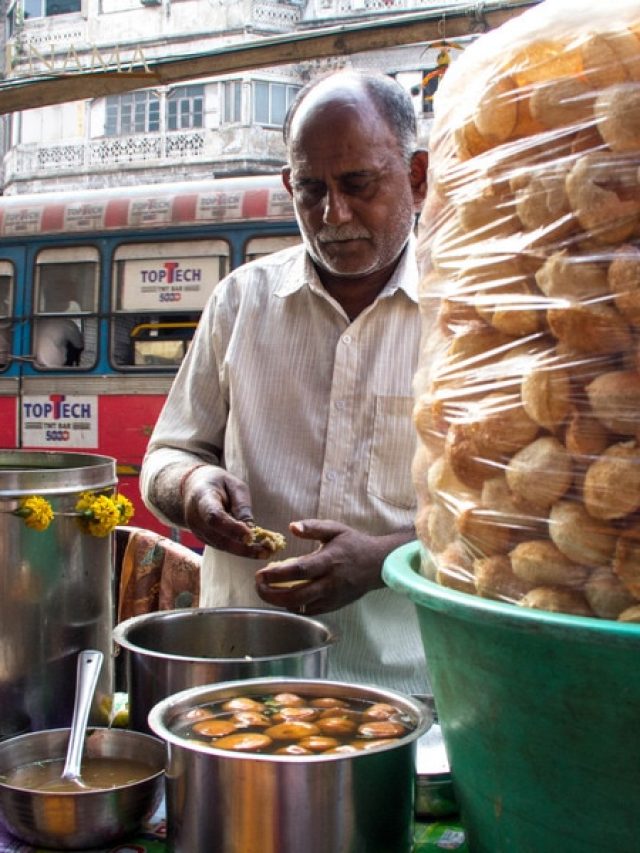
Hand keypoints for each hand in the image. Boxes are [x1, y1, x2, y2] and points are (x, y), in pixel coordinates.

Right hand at [182, 465, 271, 558]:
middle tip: (266, 550)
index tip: (251, 536)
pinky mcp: (201, 538)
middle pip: (218, 537)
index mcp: (203, 497)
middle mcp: (195, 517)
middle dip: (243, 547)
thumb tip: (250, 527)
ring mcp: (196, 530)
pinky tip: (253, 549)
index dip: (232, 529)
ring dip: (243, 551)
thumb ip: (241, 504)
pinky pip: (220, 546)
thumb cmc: (218, 483)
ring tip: (265, 552)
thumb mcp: (234, 485)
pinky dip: (237, 549)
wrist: (194, 487)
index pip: (214, 516)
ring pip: (220, 546)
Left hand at [255, 520, 389, 614]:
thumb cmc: (354, 544)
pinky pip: (310, 611)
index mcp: (329, 561)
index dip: (277, 574)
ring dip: (280, 601)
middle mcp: (330, 582)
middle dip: (272, 594)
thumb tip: (291, 527)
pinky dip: (294, 606)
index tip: (260, 573)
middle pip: (296, 595)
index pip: (299, 571)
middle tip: (257, 586)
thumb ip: (312, 526)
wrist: (378, 564)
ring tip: (266, 591)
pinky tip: (285, 597)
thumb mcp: (335, 529)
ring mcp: (332, 597)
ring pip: (301, 606)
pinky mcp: (334, 606)